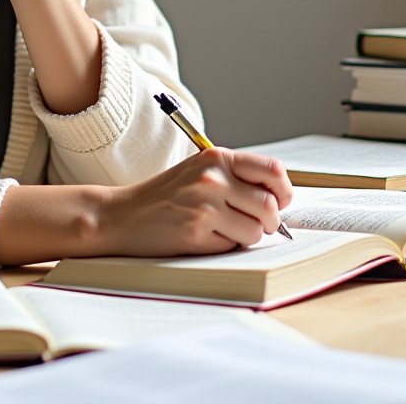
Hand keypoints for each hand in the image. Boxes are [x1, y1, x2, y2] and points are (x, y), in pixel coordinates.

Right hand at [96, 149, 292, 255]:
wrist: (122, 215)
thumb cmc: (165, 196)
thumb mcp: (199, 172)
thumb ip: (235, 178)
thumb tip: (279, 200)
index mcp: (216, 157)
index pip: (272, 170)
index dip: (283, 191)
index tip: (279, 201)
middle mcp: (212, 177)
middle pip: (269, 206)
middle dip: (268, 223)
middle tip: (253, 225)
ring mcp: (204, 204)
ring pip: (256, 231)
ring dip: (244, 237)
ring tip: (221, 230)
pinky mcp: (196, 231)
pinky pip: (232, 247)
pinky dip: (224, 247)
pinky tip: (203, 238)